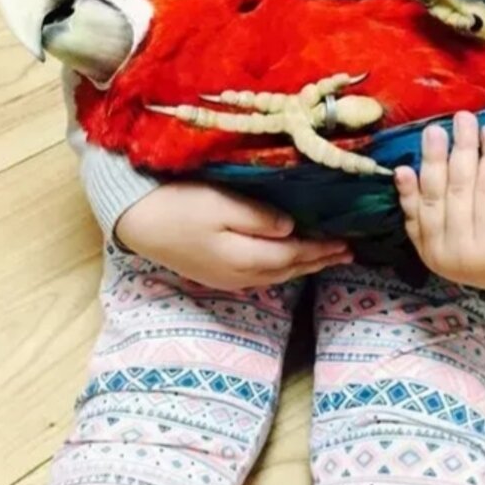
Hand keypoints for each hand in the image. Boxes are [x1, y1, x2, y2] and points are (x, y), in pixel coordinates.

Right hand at [115, 182, 351, 289]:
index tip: (347, 243)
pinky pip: (263, 275)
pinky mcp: (218, 275)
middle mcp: (242, 276)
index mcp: (246, 258)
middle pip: (290, 269)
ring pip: (278, 275)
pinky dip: (284, 267)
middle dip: (320, 261)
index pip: (295, 255)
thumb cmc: (180, 206)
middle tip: (347, 254)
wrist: (137, 222)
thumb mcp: (221, 205)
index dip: (322, 250)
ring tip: (326, 258)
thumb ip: (259, 219)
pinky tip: (289, 260)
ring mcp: (229, 279)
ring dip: (304, 266)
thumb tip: (292, 229)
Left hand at [395, 112, 484, 295]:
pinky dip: (406, 193)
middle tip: (462, 117)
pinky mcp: (421, 249)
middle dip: (460, 151)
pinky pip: (411, 217)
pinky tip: (403, 168)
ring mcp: (437, 252)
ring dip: (430, 163)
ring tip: (433, 131)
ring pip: (432, 200)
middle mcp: (463, 252)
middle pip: (458, 191)